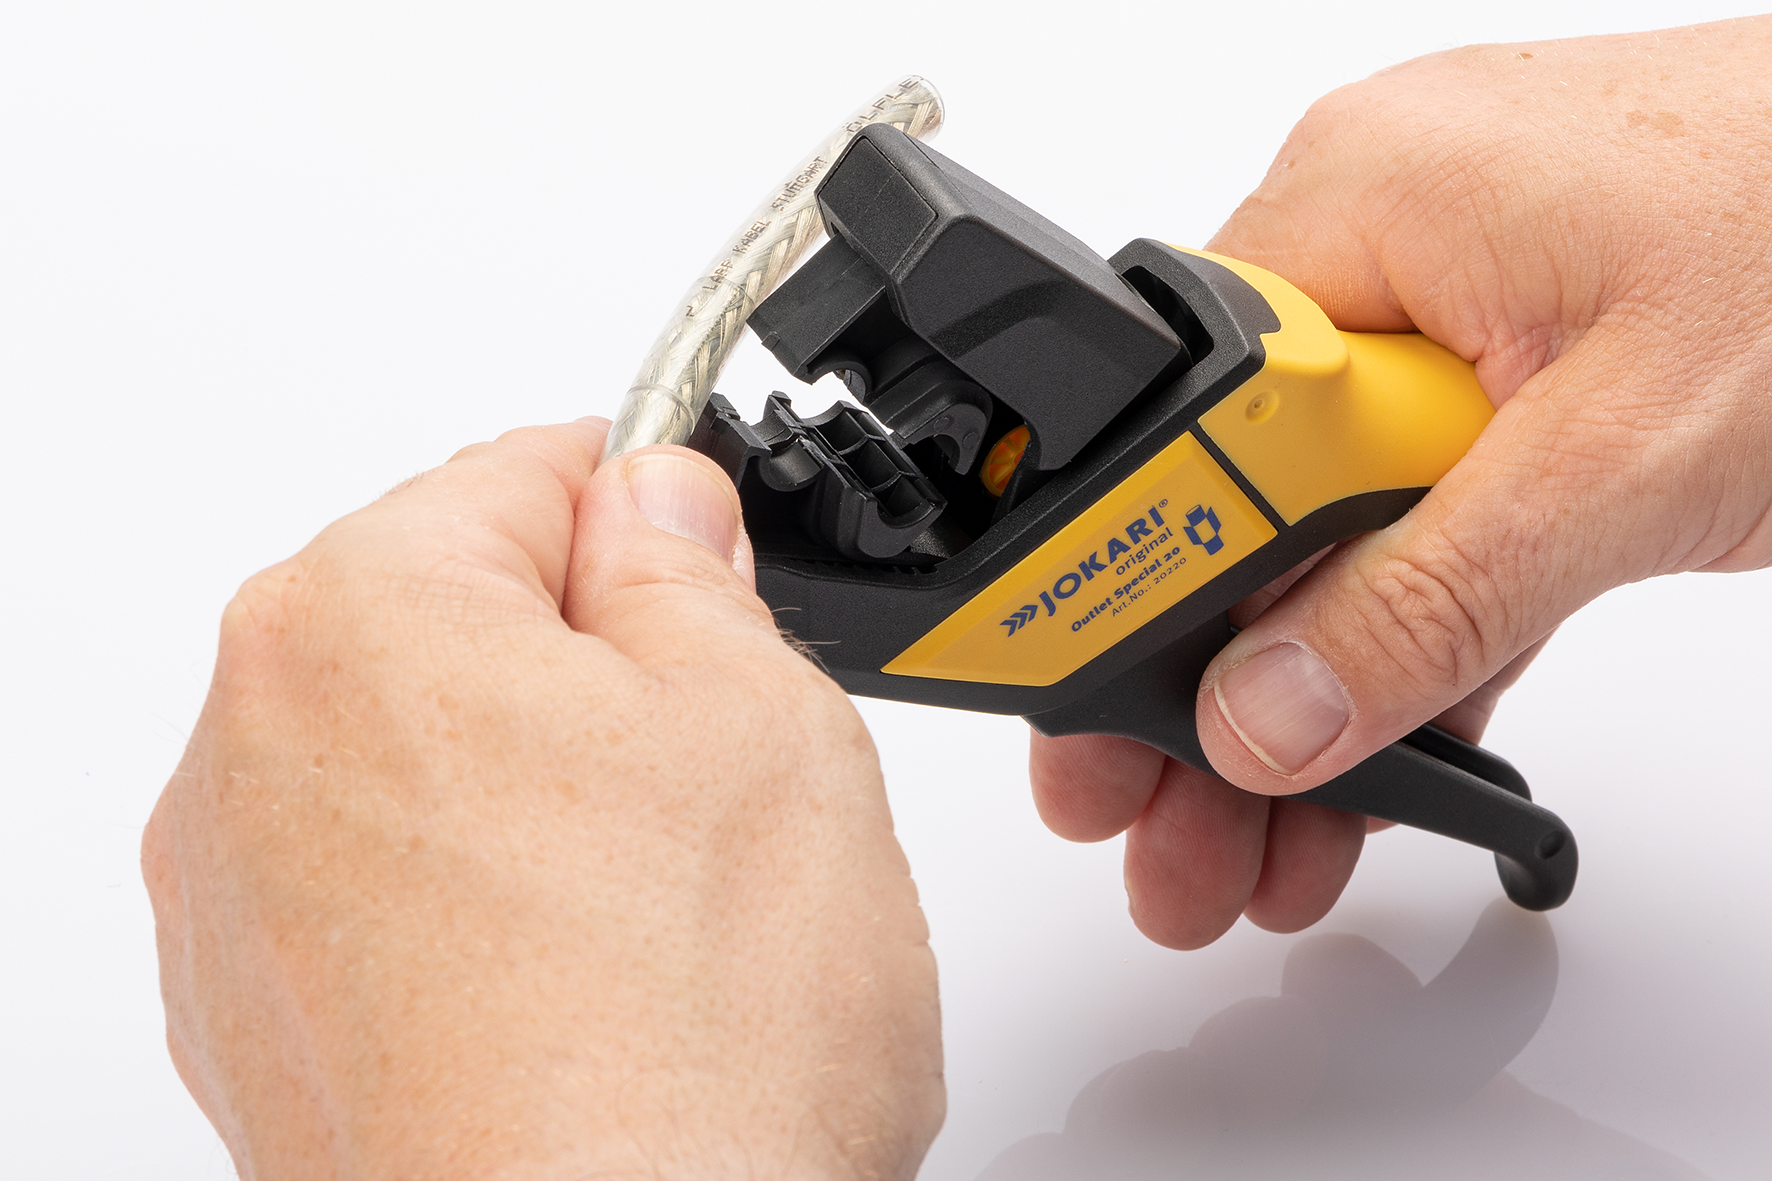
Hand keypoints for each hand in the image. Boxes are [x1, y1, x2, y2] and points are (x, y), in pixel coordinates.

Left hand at [142, 422, 942, 1178]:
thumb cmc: (686, 1046)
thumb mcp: (766, 720)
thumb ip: (689, 569)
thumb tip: (654, 507)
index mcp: (357, 620)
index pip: (527, 476)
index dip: (652, 514)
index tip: (709, 569)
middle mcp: (250, 753)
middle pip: (457, 621)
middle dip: (591, 662)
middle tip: (708, 770)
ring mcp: (243, 906)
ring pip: (427, 761)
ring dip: (538, 790)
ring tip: (654, 906)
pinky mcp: (265, 1029)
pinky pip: (390, 895)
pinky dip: (483, 904)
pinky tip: (587, 984)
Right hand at [1031, 17, 1771, 948]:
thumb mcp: (1628, 456)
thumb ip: (1433, 598)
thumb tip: (1266, 710)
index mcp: (1359, 205)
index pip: (1179, 427)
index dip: (1134, 596)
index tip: (1100, 737)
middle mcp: (1374, 248)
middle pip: (1226, 498)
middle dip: (1192, 686)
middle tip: (1154, 824)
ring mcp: (1440, 310)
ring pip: (1317, 532)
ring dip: (1294, 693)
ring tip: (1259, 843)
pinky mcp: (1504, 374)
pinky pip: (1414, 524)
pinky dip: (1401, 642)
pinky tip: (1367, 766)